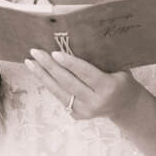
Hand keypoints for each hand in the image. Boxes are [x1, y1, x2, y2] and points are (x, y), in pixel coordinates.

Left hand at [23, 47, 146, 121]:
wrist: (125, 106)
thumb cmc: (121, 80)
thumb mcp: (118, 68)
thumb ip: (101, 59)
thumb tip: (75, 40)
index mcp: (109, 88)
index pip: (86, 73)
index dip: (70, 63)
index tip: (54, 52)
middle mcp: (96, 102)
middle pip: (68, 83)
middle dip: (49, 66)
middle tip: (35, 52)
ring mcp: (85, 111)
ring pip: (59, 92)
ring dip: (42, 76)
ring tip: (30, 62)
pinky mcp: (77, 115)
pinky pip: (60, 96)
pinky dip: (49, 83)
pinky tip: (39, 72)